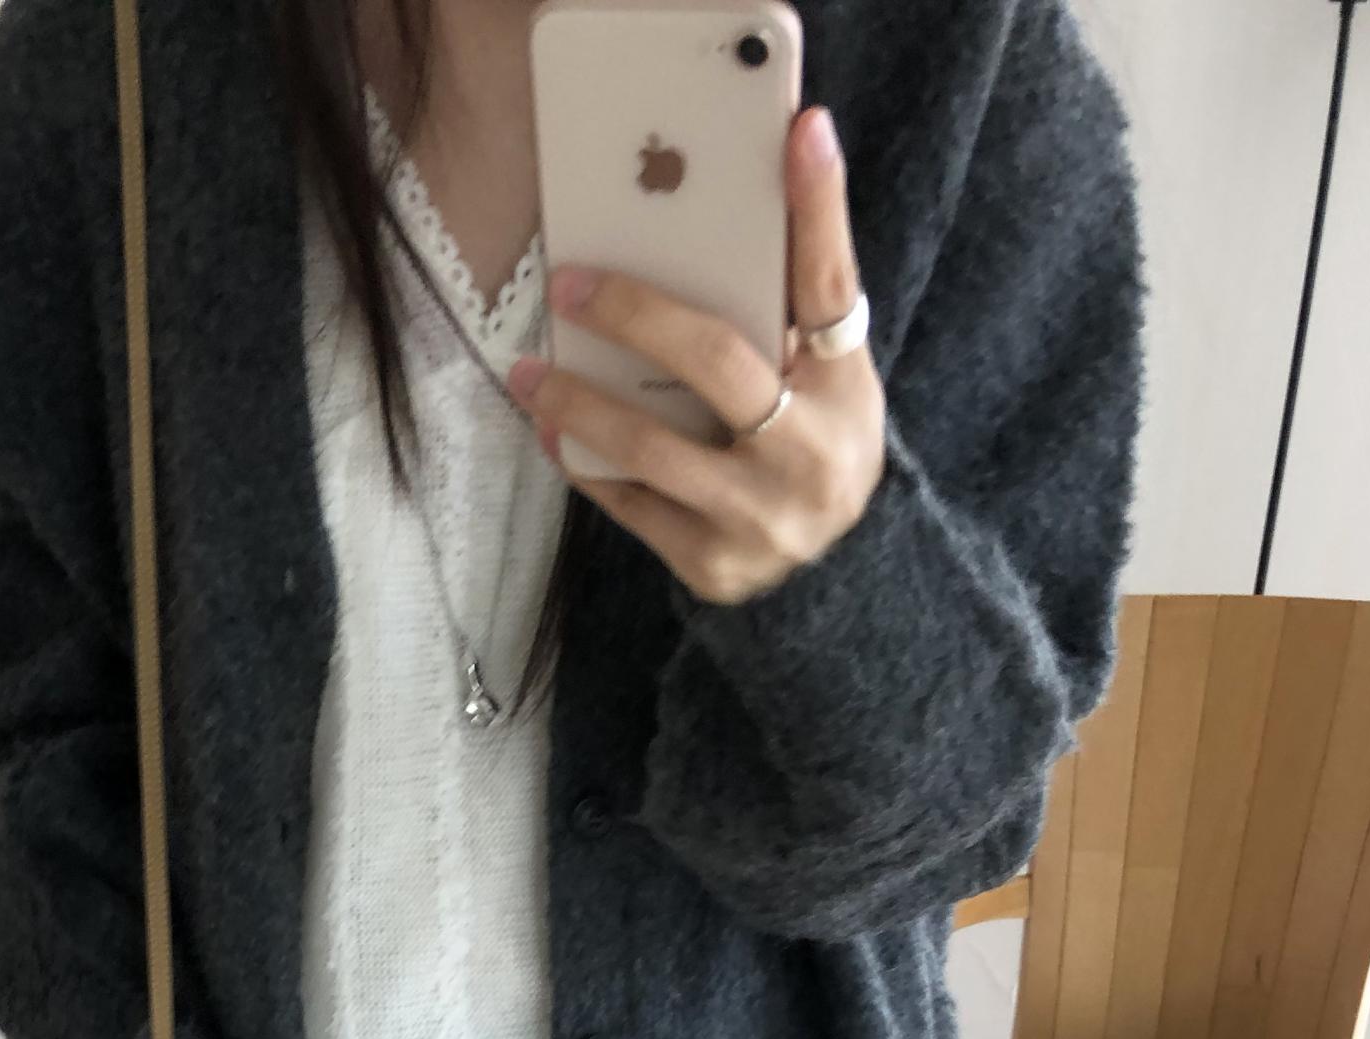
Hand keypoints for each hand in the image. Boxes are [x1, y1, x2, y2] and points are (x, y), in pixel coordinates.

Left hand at [505, 106, 885, 606]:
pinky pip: (629, 504)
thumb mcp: (823, 377)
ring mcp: (757, 520)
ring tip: (525, 370)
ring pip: (650, 448)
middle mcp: (809, 457)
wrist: (828, 577)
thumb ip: (787, 305)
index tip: (801, 130)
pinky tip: (550, 428)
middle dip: (636, 313)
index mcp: (844, 392)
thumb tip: (748, 189)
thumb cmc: (809, 443)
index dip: (818, 206)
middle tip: (568, 283)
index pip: (831, 286)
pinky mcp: (710, 564)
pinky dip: (583, 461)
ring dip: (576, 401)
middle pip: (717, 362)